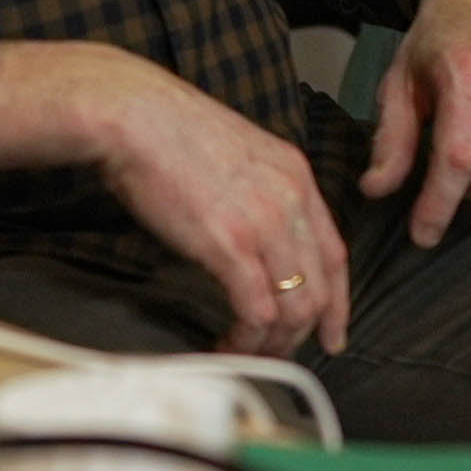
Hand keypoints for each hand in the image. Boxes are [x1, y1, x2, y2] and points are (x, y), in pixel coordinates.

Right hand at [0, 40, 351, 354]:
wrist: (132, 115)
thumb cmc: (165, 131)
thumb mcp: (235, 153)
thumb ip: (256, 192)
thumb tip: (250, 235)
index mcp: (295, 175)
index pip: (336, 254)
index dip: (338, 302)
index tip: (331, 332)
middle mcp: (290, 200)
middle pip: (321, 289)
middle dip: (304, 334)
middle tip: (281, 355)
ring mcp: (264, 223)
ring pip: (295, 309)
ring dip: (275, 344)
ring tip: (249, 355)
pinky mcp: (231, 245)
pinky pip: (257, 312)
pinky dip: (248, 340)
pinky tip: (227, 344)